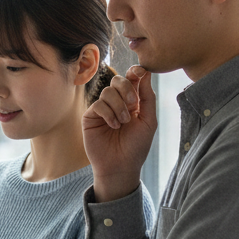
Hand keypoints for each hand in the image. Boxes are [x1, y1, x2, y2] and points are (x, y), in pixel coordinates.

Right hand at [82, 65, 156, 201]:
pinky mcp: (90, 116)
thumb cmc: (136, 146)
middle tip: (133, 105)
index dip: (135, 72)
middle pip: (118, 80)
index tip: (141, 71)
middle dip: (127, 88)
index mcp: (132, 102)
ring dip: (118, 105)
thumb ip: (147, 97)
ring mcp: (103, 109)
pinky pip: (98, 104)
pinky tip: (113, 125)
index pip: (132, 79)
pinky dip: (108, 113)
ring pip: (108, 91)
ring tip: (123, 123)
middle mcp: (117, 102)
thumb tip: (146, 73)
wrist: (121, 166)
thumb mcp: (148, 121)